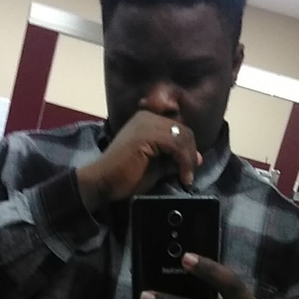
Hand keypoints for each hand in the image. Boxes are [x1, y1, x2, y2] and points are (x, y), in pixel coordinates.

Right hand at [77, 111, 201, 210]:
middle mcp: (147, 117)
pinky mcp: (147, 135)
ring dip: (188, 159)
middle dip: (190, 154)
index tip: (189, 170)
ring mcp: (146, 123)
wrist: (102, 181)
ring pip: (182, 136)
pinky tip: (182, 177)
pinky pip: (176, 144)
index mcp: (148, 120)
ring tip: (185, 178)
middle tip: (188, 175)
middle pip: (183, 130)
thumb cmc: (125, 176)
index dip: (188, 149)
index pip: (179, 129)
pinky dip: (183, 161)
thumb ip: (173, 159)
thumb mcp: (156, 166)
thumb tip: (197, 158)